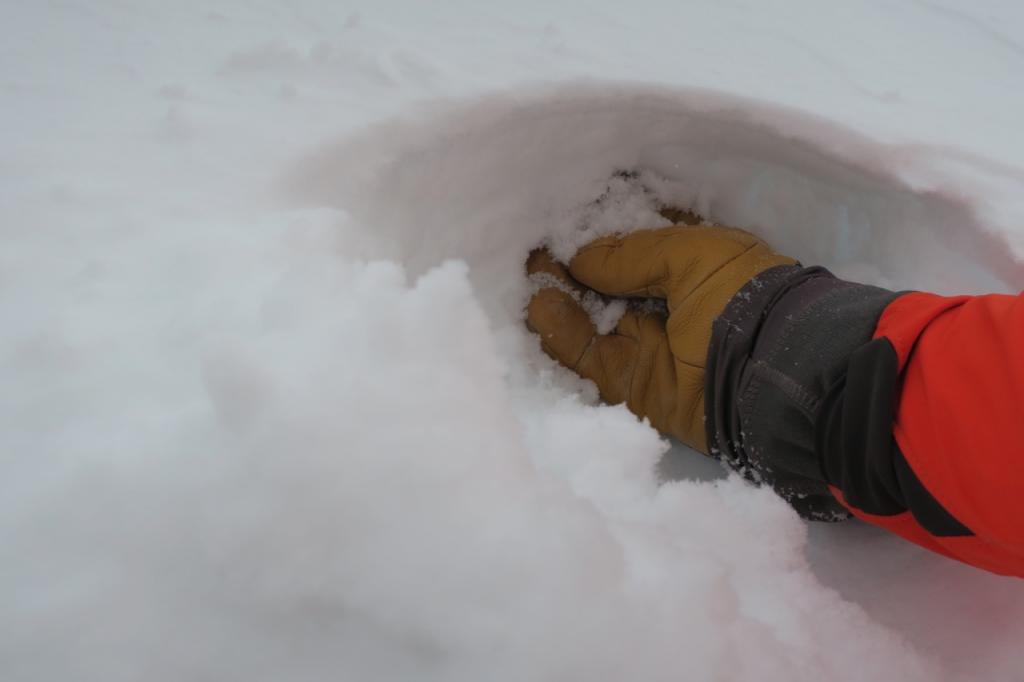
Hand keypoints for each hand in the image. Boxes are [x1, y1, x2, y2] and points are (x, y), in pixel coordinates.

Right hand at [526, 224, 794, 452]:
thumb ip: (630, 251)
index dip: (598, 227)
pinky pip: (586, 357)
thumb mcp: (692, 252)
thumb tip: (579, 258)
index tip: (560, 212)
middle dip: (568, 262)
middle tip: (533, 244)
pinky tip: (541, 304)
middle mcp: (663, 300)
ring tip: (529, 271)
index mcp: (689, 260)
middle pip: (603, 280)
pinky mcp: (630, 384)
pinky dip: (561, 334)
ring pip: (588, 319)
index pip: (633, 238)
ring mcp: (645, 343)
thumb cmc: (743, 294)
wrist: (777, 374)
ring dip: (558, 296)